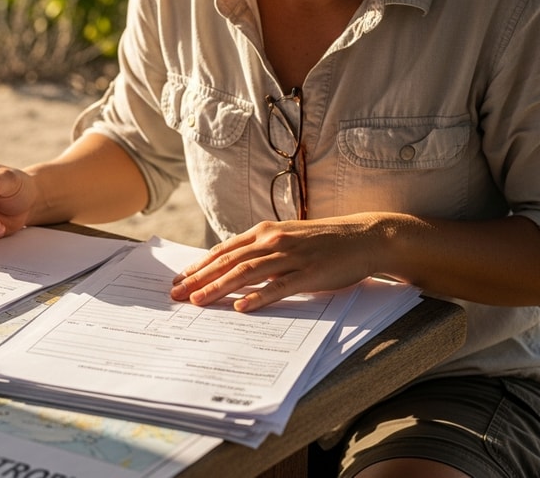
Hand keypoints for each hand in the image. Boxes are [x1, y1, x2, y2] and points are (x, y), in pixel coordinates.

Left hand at [169, 216, 386, 311]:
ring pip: (247, 273)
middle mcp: (273, 240)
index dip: (199, 265)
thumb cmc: (324, 241)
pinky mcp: (308, 273)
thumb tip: (235, 267)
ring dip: (219, 287)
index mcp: (265, 232)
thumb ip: (262, 250)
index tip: (179, 279)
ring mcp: (291, 256)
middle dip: (199, 279)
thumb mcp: (288, 238)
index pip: (224, 251)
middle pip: (228, 262)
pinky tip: (241, 307)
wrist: (363, 237)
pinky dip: (258, 297)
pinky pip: (279, 286)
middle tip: (176, 294)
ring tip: (198, 302)